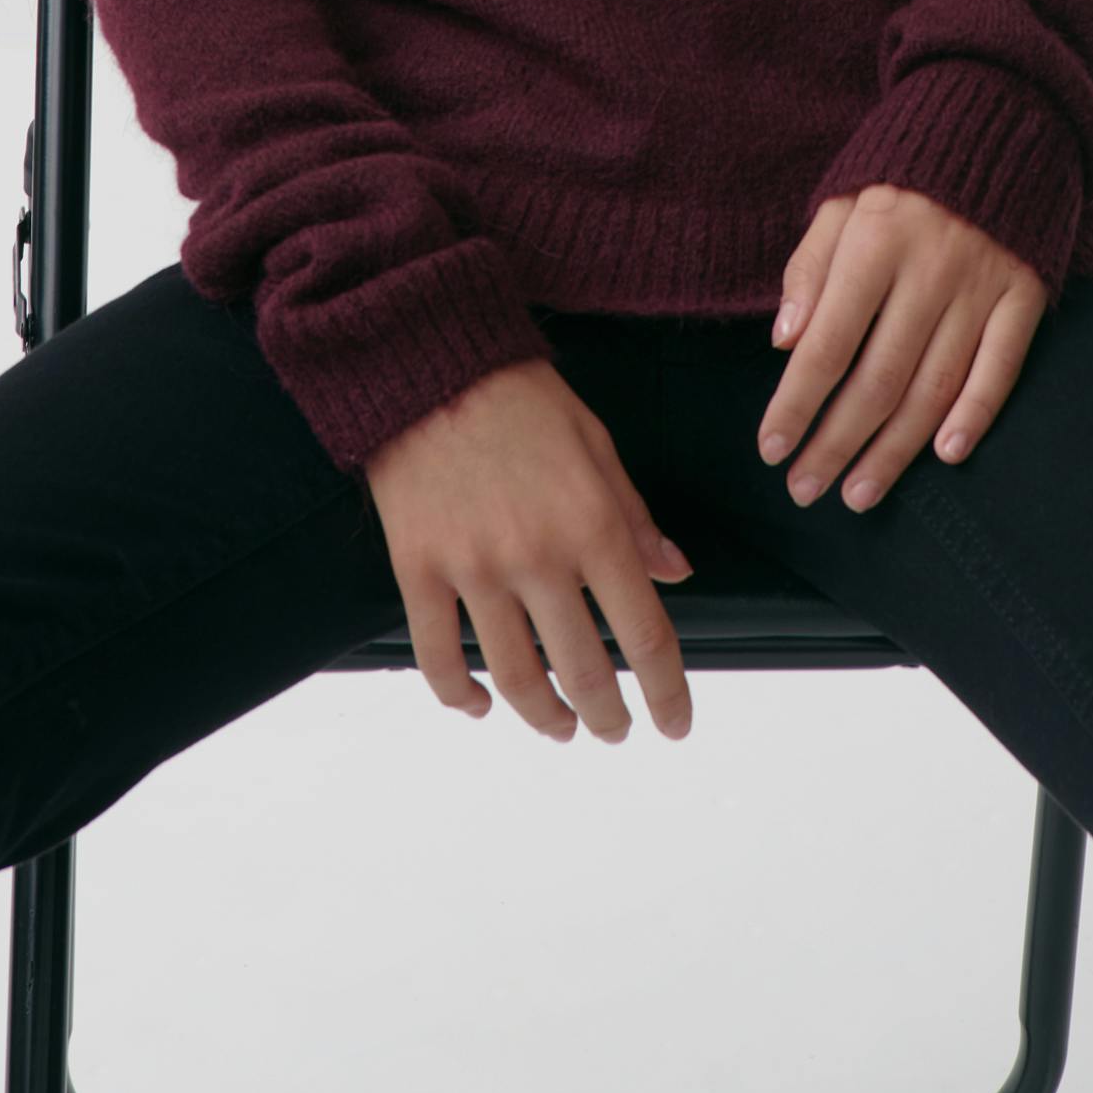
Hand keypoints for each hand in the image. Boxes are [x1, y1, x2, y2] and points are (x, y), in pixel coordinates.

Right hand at [362, 357, 696, 745]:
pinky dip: (461, 696)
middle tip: (615, 730)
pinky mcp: (418, 569)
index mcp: (592, 523)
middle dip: (608, 716)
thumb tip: (674, 573)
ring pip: (516, 677)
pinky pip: (438, 657)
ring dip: (545, 717)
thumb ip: (634, 516)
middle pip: (583, 671)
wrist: (429, 362)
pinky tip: (482, 705)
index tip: (674, 723)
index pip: (644, 635)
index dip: (668, 692)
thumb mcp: (596, 443)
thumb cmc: (519, 397)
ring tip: (559, 726)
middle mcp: (537, 556)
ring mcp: (473, 568)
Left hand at [756, 183, 1047, 511]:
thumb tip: (783, 341)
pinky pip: (1001, 367)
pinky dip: (975, 415)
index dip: (796, 403)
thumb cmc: (902, 172)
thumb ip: (810, 268)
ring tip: (859, 493)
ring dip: (894, 450)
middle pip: (878, 380)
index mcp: (874, 242)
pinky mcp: (1025, 293)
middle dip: (836, 444)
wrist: (998, 119)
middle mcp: (929, 269)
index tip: (770, 448)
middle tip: (806, 489)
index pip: (827, 344)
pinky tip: (945, 455)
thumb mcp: (842, 201)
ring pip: (934, 387)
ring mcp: (983, 285)